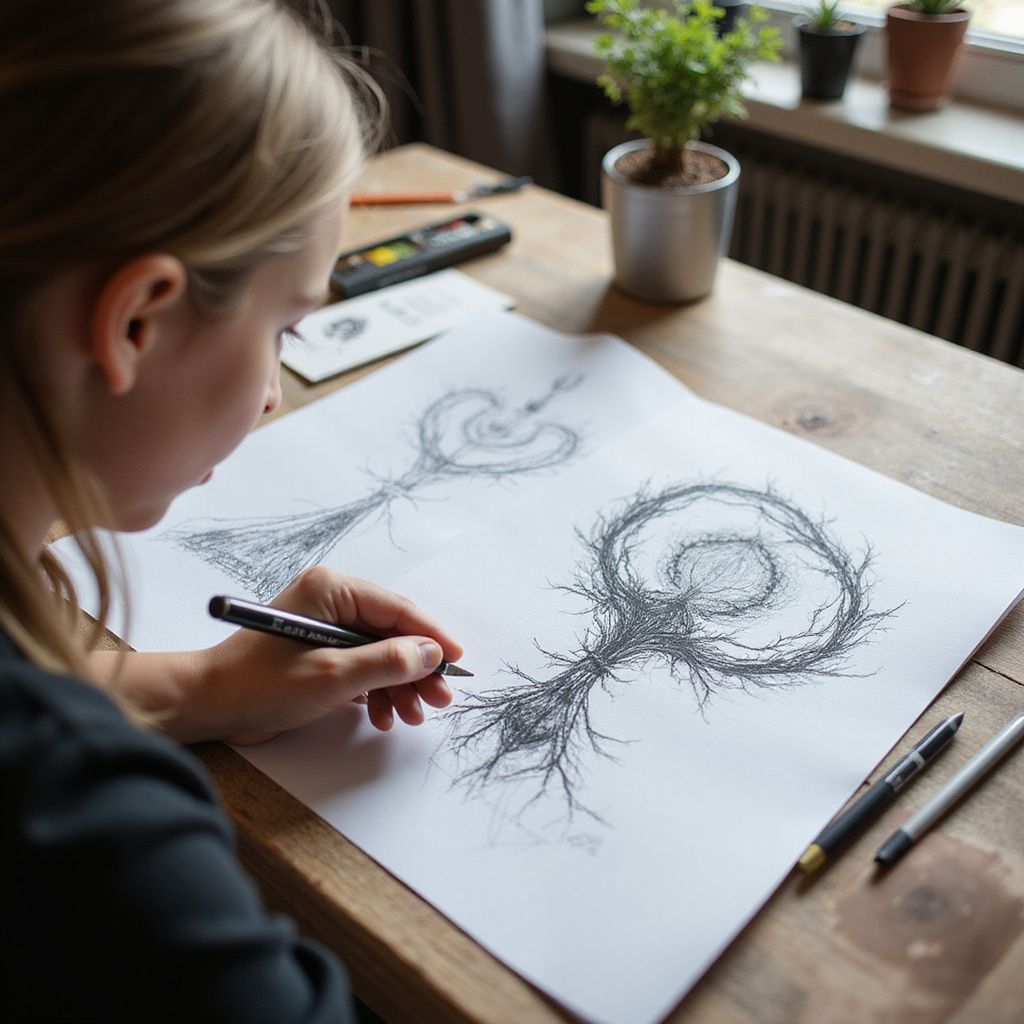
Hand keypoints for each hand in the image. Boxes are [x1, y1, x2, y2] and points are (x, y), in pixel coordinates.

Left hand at [192, 567, 462, 743]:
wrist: (209, 705)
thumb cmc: (261, 684)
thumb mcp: (332, 676)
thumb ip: (386, 663)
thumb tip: (431, 654)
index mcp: (333, 589)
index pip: (397, 609)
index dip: (431, 636)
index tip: (458, 661)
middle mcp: (332, 600)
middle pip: (392, 632)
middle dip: (416, 669)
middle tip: (438, 700)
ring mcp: (325, 626)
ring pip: (380, 652)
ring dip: (399, 684)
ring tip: (412, 716)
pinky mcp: (319, 651)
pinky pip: (361, 665)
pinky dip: (376, 690)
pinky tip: (385, 715)